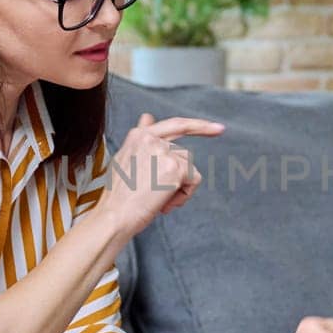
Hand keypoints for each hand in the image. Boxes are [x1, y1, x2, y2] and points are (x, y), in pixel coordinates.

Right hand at [97, 113, 224, 240]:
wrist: (114, 215)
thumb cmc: (119, 196)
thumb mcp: (126, 160)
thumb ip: (142, 139)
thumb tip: (148, 116)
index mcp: (138, 136)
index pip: (174, 125)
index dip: (198, 126)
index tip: (218, 128)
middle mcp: (151, 138)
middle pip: (183, 154)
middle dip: (185, 170)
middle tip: (187, 166)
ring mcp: (164, 151)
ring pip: (189, 168)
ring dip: (178, 187)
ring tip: (156, 199)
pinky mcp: (176, 167)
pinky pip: (194, 180)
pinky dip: (184, 196)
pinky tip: (164, 203)